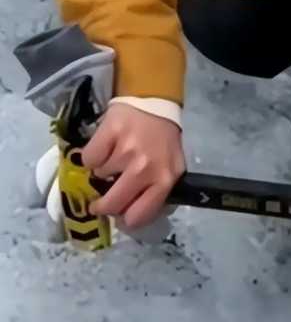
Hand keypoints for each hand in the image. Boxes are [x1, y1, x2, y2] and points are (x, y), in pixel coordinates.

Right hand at [82, 103, 185, 228]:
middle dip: (103, 206)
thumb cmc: (161, 139)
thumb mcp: (170, 167)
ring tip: (116, 156)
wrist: (154, 101)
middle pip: (112, 205)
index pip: (139, 216)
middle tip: (100, 202)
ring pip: (99, 177)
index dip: (126, 220)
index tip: (119, 216)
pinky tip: (107, 146)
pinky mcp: (108, 134)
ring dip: (104, 170)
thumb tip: (132, 216)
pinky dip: (93, 155)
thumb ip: (157, 190)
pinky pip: (89, 159)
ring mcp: (126, 151)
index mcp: (165, 180)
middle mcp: (146, 168)